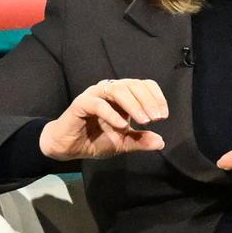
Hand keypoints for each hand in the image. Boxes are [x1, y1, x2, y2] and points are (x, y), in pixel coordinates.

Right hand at [40, 78, 168, 161]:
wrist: (68, 148)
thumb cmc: (94, 140)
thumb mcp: (122, 143)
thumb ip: (140, 141)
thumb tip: (161, 142)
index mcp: (122, 95)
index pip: (143, 85)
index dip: (156, 97)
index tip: (163, 116)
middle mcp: (109, 91)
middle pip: (133, 85)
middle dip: (148, 101)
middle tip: (156, 118)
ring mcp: (95, 95)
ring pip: (117, 90)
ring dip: (134, 105)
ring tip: (143, 121)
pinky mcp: (81, 103)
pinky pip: (98, 104)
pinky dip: (112, 114)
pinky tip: (122, 126)